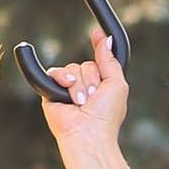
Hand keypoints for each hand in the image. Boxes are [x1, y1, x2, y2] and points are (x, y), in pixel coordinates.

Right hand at [37, 42, 135, 168]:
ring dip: (80, 85)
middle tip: (93, 98)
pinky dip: (62, 78)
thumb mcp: (116, 84)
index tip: (97, 34)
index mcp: (102, 84)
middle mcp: (85, 85)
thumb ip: (110, 60)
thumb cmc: (106, 115)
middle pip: (87, 64)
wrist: (88, 133)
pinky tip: (67, 87)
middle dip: (92, 79)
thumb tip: (105, 38)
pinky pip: (54, 72)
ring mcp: (68, 88)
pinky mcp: (52, 92)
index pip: (99, 60)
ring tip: (81, 103)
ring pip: (73, 68)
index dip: (99, 46)